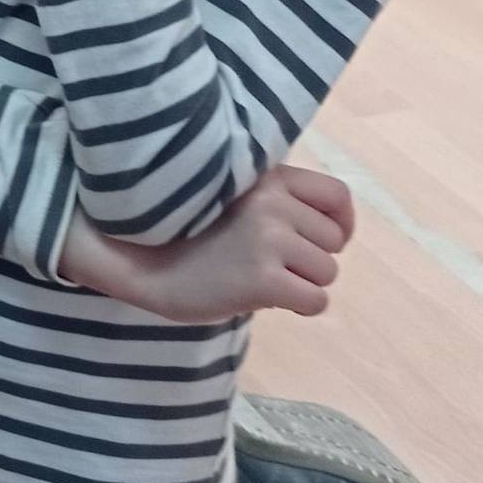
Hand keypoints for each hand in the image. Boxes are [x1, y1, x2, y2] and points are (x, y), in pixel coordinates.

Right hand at [62, 166, 352, 322]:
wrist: (143, 261)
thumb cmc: (189, 230)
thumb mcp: (232, 195)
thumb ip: (276, 198)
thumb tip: (336, 227)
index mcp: (266, 176)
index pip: (336, 194)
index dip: (340, 222)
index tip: (322, 240)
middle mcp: (271, 202)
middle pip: (333, 241)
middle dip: (310, 257)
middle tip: (267, 261)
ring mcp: (268, 239)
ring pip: (328, 272)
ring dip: (302, 282)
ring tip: (259, 275)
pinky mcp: (264, 279)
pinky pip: (316, 301)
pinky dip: (296, 306)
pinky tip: (261, 296)